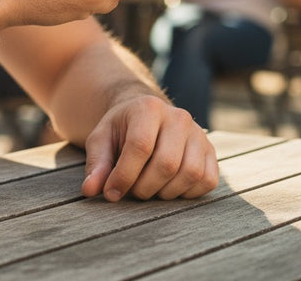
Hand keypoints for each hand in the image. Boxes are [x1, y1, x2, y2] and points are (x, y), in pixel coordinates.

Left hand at [81, 95, 218, 200]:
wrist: (146, 118)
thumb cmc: (121, 130)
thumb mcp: (102, 140)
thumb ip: (96, 163)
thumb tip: (89, 190)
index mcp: (148, 108)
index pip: (140, 146)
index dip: (124, 175)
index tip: (111, 193)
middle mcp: (178, 117)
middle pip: (166, 163)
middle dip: (144, 187)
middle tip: (131, 192)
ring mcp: (198, 134)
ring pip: (190, 174)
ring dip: (165, 192)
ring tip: (148, 188)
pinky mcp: (211, 152)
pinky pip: (207, 181)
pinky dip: (187, 193)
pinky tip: (168, 187)